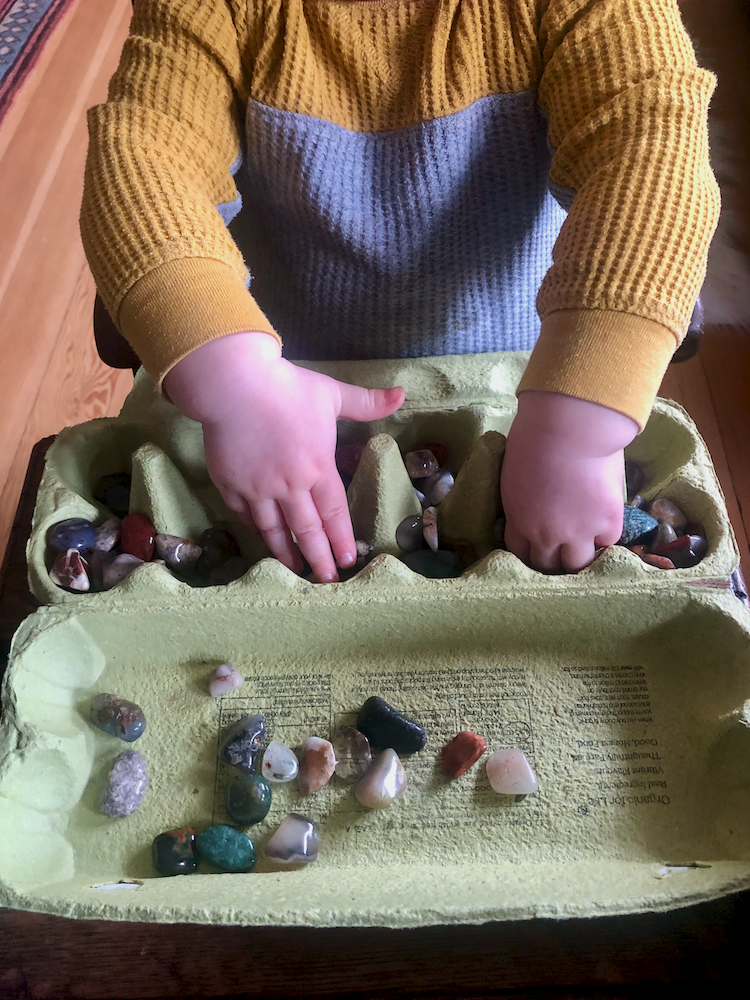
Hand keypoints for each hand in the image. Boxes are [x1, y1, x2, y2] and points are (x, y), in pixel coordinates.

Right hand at [164, 332, 404, 581]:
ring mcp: (257, 489)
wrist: (233, 384)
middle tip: (326, 579)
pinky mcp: (230, 485)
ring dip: (286, 552)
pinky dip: (255, 527)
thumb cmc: (286, 388)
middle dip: (318, 558)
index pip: (334, 513)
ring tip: (294, 569)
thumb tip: (402, 393)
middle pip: (306, 530)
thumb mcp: (331, 393)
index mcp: (318, 468)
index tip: (348, 560)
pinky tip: (263, 536)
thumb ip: (366, 402)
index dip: (342, 539)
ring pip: (273, 529)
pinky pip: (245, 514)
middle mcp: (289, 486)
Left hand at [501, 391, 637, 572]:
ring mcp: (578, 533)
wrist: (569, 427)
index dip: (530, 550)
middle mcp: (545, 534)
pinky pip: (607, 541)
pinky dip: (606, 533)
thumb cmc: (535, 436)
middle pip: (547, 565)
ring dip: (580, 555)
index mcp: (518, 518)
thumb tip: (534, 500)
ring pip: (578, 564)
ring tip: (586, 542)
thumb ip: (524, 497)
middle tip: (563, 548)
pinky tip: (605, 518)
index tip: (538, 544)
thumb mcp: (515, 473)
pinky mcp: (607, 524)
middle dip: (553, 558)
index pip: (519, 552)